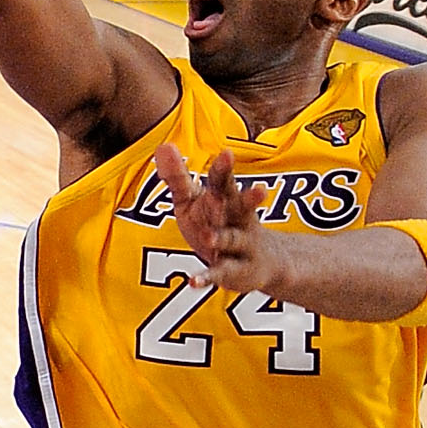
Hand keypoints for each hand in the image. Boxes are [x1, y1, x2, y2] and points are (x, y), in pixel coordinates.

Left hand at [154, 143, 280, 297]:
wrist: (262, 264)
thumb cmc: (221, 223)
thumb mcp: (196, 201)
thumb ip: (179, 178)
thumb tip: (163, 146)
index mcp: (228, 200)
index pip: (226, 183)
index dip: (225, 170)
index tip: (227, 153)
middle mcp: (240, 221)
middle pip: (241, 207)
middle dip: (244, 199)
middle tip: (244, 191)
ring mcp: (241, 247)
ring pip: (233, 240)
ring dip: (222, 238)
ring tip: (208, 237)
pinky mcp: (235, 272)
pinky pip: (220, 274)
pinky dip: (207, 277)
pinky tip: (192, 281)